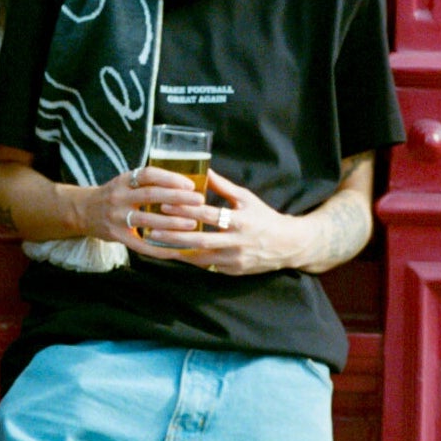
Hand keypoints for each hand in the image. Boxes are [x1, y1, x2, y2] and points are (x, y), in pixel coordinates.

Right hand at [78, 167, 206, 249]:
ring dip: (172, 222)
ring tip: (193, 224)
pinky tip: (175, 251)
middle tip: (199, 201)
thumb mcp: (125, 182)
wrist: (82, 211)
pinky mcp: (116, 236)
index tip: (190, 184)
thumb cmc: (112, 195)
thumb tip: (184, 185)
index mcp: (123, 181)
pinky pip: (140, 245)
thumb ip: (147, 183)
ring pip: (147, 220)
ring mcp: (116, 217)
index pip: (148, 174)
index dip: (170, 178)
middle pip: (151, 195)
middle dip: (178, 198)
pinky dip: (159, 249)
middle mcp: (119, 197)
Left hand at [135, 167, 305, 275]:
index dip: (186, 211)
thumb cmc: (264, 217)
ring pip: (200, 257)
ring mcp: (234, 260)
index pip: (208, 215)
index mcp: (240, 221)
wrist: (288, 245)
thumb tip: (203, 169)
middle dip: (174, 236)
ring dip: (177, 251)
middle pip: (200, 240)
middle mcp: (236, 242)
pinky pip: (207, 266)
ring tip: (157, 245)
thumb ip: (222, 186)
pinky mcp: (232, 271)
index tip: (166, 205)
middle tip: (152, 231)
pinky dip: (190, 260)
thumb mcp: (246, 198)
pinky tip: (173, 254)